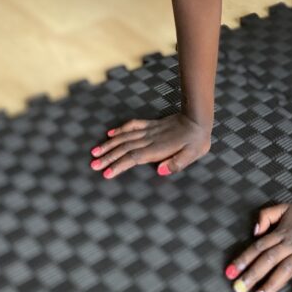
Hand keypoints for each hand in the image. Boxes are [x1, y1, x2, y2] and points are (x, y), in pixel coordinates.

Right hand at [89, 113, 211, 178]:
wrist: (198, 118)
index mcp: (157, 149)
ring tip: (95, 151)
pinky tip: (110, 133)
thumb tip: (160, 171)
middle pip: (124, 148)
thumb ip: (176, 164)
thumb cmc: (197, 140)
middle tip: (93, 164)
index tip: (106, 173)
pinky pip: (132, 126)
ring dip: (109, 144)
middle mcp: (149, 139)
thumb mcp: (192, 155)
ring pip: (124, 137)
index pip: (133, 158)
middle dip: (107, 157)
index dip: (119, 166)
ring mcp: (149, 131)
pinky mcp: (151, 125)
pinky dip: (120, 129)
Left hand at [225, 202, 291, 291]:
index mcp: (281, 233)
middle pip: (268, 260)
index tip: (230, 272)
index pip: (258, 247)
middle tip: (239, 289)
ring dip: (272, 284)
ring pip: (286, 269)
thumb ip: (266, 215)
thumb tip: (255, 232)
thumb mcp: (284, 207)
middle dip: (252, 275)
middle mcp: (291, 244)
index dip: (243, 259)